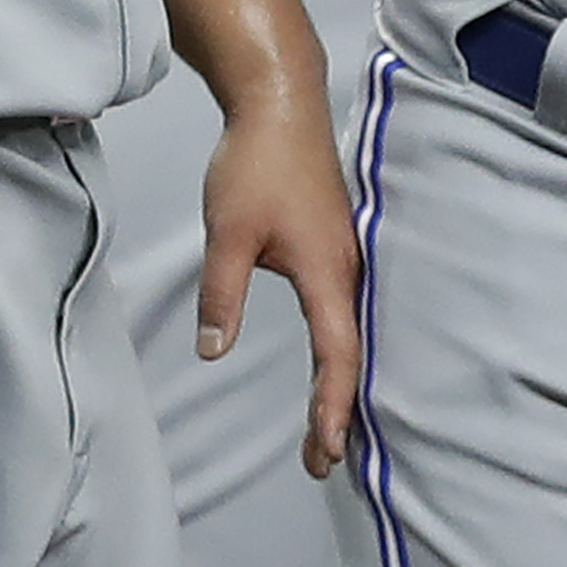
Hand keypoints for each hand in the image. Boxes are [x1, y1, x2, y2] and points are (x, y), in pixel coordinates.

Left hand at [198, 92, 362, 478]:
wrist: (280, 104)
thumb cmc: (256, 164)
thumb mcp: (227, 232)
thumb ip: (221, 294)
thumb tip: (212, 351)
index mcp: (328, 272)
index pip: (336, 355)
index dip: (332, 406)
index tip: (325, 449)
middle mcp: (349, 270)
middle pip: (353, 355)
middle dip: (340, 411)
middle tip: (323, 462)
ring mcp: (348, 256)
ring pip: (353, 333)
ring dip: (342, 382)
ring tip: (329, 430)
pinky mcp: (339, 244)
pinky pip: (349, 310)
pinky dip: (343, 349)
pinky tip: (333, 363)